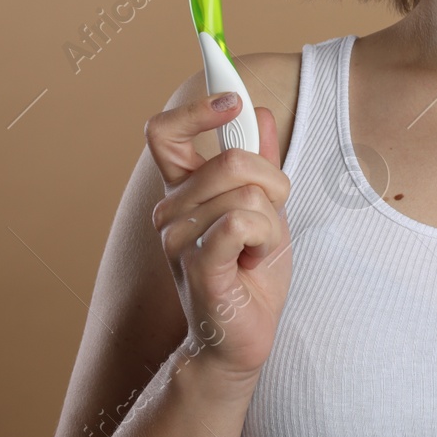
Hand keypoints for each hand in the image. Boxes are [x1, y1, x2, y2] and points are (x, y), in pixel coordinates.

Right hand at [145, 92, 291, 382]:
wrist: (243, 337)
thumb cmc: (250, 275)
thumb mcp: (265, 208)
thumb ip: (259, 161)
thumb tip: (257, 111)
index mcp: (182, 191)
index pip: (165, 132)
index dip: (197, 107)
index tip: (233, 99)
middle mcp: (169, 210)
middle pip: (232, 159)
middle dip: (272, 183)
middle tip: (269, 221)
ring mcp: (177, 238)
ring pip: (247, 194)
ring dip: (270, 223)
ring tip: (255, 252)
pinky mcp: (196, 263)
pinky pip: (240, 221)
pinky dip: (262, 237)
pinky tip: (250, 262)